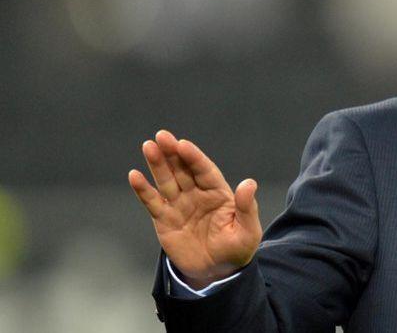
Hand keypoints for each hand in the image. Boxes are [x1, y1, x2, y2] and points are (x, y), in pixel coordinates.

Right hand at [128, 130, 261, 288]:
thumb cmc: (236, 250)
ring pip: (166, 181)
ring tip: (148, 146)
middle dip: (173, 153)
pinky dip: (143, 190)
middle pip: (183, 170)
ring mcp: (179, 205)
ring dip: (157, 164)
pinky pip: (152, 202)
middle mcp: (197, 194)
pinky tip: (134, 175)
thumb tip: (249, 183)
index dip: (194, 157)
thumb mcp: (248, 231)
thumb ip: (246, 207)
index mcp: (218, 193)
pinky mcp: (164, 219)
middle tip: (161, 136)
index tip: (183, 144)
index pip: (204, 170)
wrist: (216, 273)